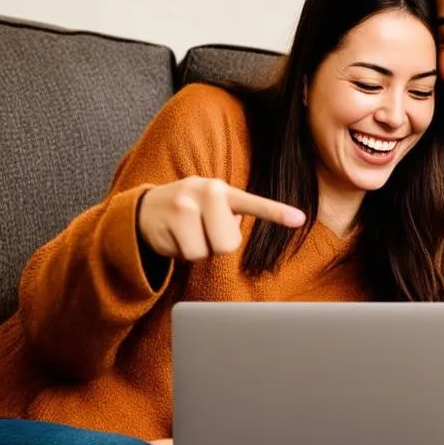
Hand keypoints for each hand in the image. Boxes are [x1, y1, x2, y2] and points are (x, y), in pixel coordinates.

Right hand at [138, 177, 305, 259]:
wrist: (144, 209)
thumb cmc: (188, 211)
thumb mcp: (211, 204)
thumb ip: (230, 214)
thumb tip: (233, 234)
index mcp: (223, 190)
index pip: (254, 203)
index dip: (277, 212)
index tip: (299, 220)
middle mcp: (208, 191)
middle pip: (228, 244)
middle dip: (216, 245)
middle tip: (202, 231)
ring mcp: (187, 205)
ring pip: (205, 252)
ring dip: (197, 249)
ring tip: (186, 232)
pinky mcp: (170, 221)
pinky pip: (186, 255)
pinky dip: (180, 252)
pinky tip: (173, 235)